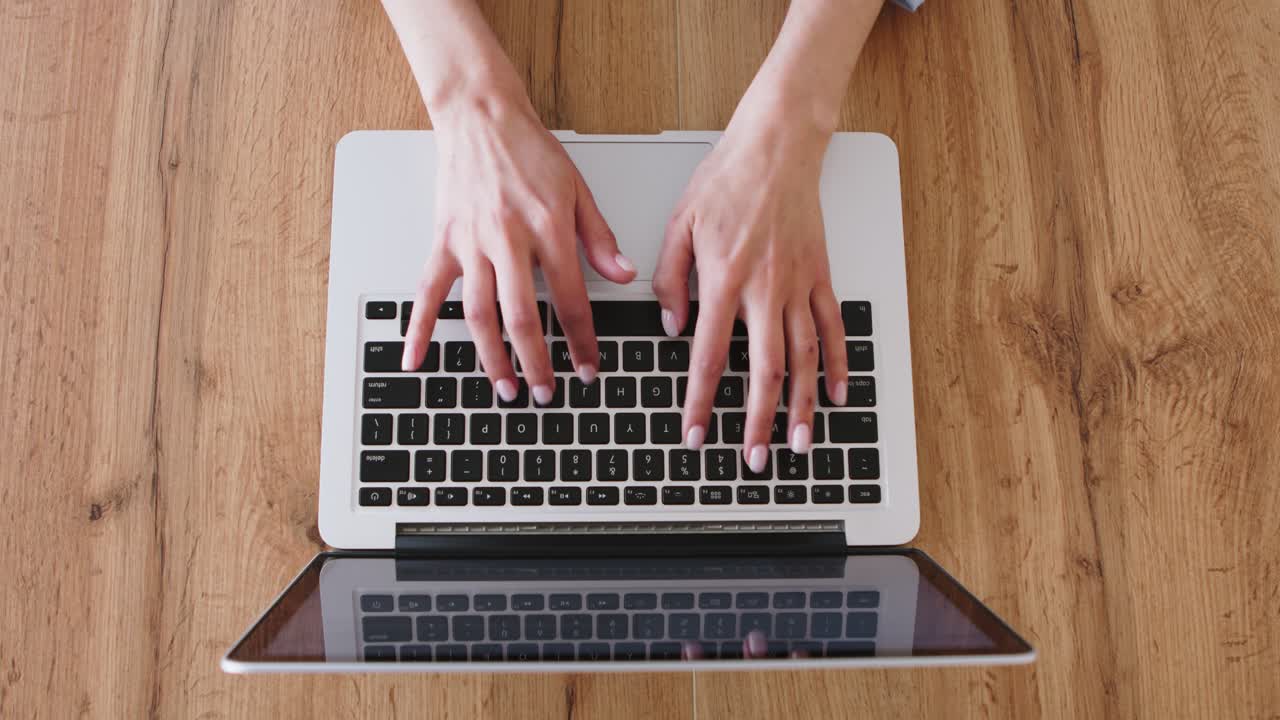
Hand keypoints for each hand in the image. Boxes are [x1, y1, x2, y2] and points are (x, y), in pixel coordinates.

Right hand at [401, 99, 635, 402]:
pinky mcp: (443, 241)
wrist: (481, 116)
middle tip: (546, 394)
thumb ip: (600, 238)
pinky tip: (414, 359)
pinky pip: (428, 292)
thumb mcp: (579, 190)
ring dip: (491, 358)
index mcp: (548, 229)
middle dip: (536, 362)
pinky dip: (419, 328)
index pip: (571, 300)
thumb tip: (624, 275)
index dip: (582, 340)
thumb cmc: (530, 150)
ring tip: (504, 388)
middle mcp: (508, 240)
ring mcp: (471, 243)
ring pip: (479, 313)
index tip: (589, 368)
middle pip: (522, 317)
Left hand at [652, 118, 847, 471]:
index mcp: (724, 280)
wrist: (778, 146)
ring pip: (804, 358)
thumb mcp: (679, 225)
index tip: (696, 434)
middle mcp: (766, 289)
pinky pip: (833, 328)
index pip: (710, 357)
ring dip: (802, 406)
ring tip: (800, 443)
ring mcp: (799, 285)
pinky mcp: (821, 276)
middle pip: (765, 371)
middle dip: (759, 422)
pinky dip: (838, 364)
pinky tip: (836, 394)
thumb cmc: (727, 180)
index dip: (702, 403)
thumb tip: (674, 328)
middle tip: (755, 458)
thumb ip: (670, 281)